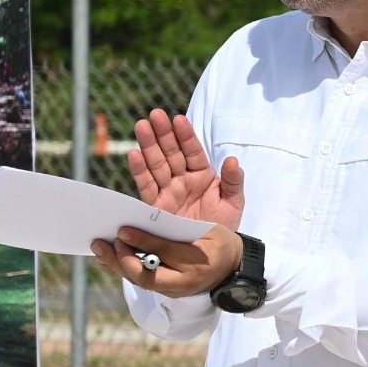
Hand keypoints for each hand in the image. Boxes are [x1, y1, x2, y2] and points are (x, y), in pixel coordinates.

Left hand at [95, 223, 242, 299]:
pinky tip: (108, 258)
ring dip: (116, 265)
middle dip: (122, 260)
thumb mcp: (209, 230)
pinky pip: (140, 281)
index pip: (166, 252)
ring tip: (99, 249)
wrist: (233, 269)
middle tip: (105, 243)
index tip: (123, 230)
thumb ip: (179, 229)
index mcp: (199, 262)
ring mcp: (174, 290)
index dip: (143, 241)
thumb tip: (144, 225)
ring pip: (139, 281)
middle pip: (147, 276)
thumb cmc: (220, 243)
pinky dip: (122, 269)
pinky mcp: (166, 291)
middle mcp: (184, 282)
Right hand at [127, 109, 245, 230]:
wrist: (211, 251)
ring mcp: (168, 191)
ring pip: (156, 164)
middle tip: (154, 115)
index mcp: (202, 175)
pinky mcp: (156, 206)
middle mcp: (183, 180)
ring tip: (142, 126)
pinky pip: (147, 186)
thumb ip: (234, 181)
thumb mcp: (234, 202)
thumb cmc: (224, 225)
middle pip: (171, 153)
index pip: (193, 151)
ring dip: (148, 146)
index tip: (178, 119)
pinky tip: (134, 154)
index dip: (185, 135)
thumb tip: (233, 160)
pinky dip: (140, 171)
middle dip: (162, 134)